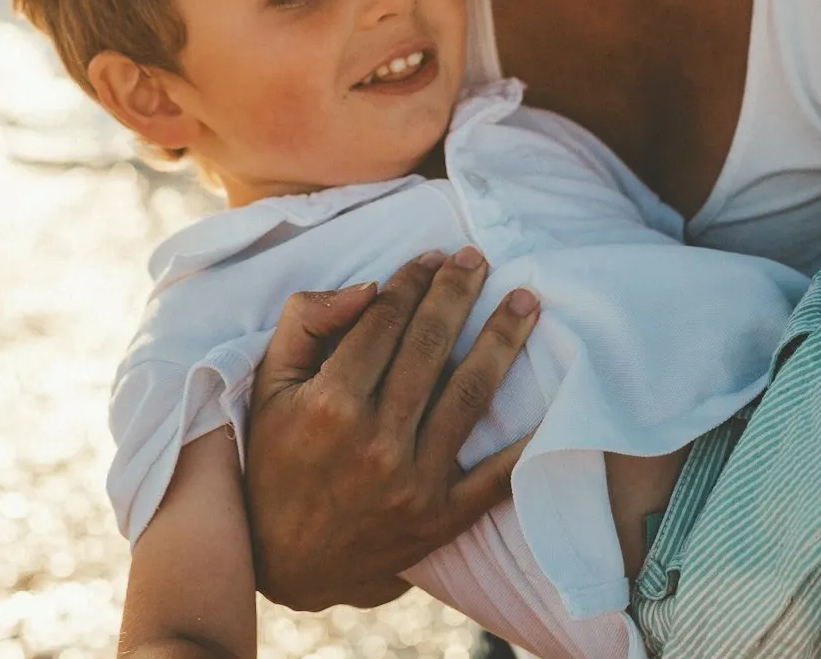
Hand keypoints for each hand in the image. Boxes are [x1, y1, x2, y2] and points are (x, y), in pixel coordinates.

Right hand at [243, 249, 540, 610]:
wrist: (284, 562)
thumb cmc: (274, 462)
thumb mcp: (268, 387)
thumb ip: (306, 324)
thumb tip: (368, 287)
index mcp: (330, 405)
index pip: (383, 323)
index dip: (411, 282)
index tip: (432, 257)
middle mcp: (375, 441)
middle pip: (430, 348)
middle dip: (458, 294)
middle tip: (479, 259)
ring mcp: (413, 483)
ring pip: (469, 395)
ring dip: (502, 341)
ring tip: (526, 302)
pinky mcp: (441, 519)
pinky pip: (495, 476)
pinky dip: (527, 441)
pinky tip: (552, 400)